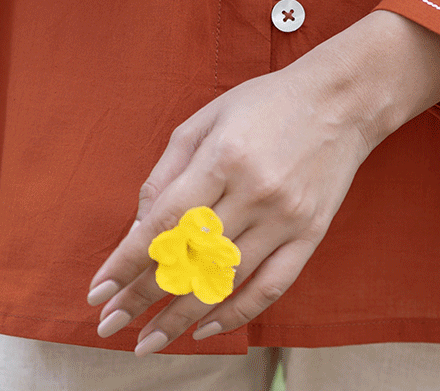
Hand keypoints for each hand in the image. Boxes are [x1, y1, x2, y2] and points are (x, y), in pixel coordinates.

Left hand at [86, 11, 439, 353]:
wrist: (341, 100)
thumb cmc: (266, 102)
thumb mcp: (208, 118)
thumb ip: (169, 169)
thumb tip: (141, 225)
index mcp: (224, 156)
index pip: (166, 222)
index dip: (127, 261)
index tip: (98, 291)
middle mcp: (255, 191)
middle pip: (191, 258)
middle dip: (143, 296)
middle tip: (110, 325)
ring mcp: (286, 216)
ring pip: (225, 281)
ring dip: (181, 316)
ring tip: (148, 339)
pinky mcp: (311, 234)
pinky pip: (270, 287)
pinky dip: (236, 314)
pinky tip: (204, 329)